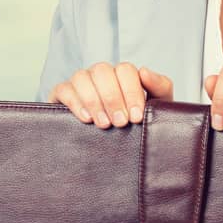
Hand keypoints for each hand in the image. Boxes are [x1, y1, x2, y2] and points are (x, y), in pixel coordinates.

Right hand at [47, 62, 173, 126]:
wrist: (119, 152)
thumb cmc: (136, 124)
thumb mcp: (156, 106)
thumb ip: (160, 87)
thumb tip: (144, 70)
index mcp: (122, 75)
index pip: (125, 70)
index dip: (131, 92)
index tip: (136, 116)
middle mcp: (100, 75)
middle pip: (102, 70)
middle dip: (112, 98)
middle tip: (120, 123)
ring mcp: (81, 83)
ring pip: (81, 76)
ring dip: (94, 100)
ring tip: (103, 124)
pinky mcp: (62, 94)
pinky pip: (64, 89)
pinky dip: (75, 102)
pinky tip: (86, 118)